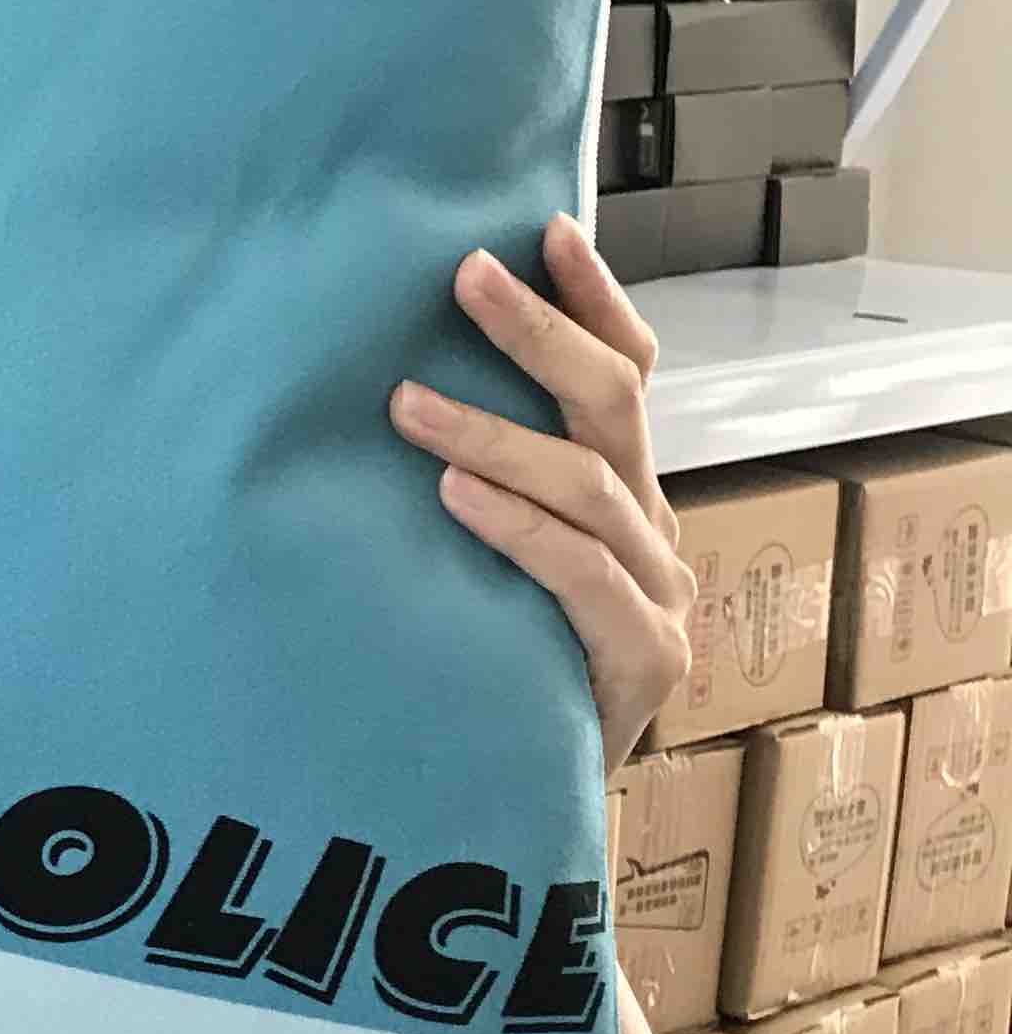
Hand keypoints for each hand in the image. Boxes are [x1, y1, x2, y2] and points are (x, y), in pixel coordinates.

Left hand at [388, 217, 693, 772]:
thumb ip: (466, 487)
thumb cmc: (488, 673)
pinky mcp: (647, 661)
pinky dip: (518, 527)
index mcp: (623, 500)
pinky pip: (582, 573)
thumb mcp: (476, 563)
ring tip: (408, 404)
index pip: (628, 376)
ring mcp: (660, 597)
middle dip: (540, 332)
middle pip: (614, 406)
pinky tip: (456, 496)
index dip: (594, 300)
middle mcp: (652, 536)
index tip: (544, 227)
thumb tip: (374, 386)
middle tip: (465, 275)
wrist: (524, 807)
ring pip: (590, 485)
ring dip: (494, 435)